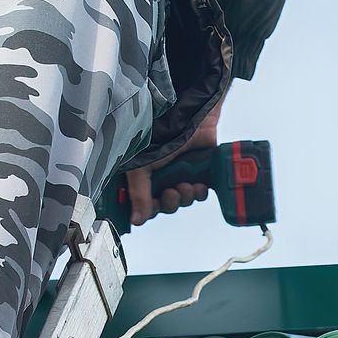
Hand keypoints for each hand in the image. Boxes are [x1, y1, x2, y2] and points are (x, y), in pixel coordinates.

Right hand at [128, 102, 220, 225]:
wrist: (189, 117)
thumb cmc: (160, 133)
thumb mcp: (141, 167)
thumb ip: (139, 195)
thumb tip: (136, 220)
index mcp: (146, 176)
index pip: (147, 204)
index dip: (151, 209)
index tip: (153, 206)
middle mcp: (163, 176)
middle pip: (167, 205)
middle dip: (171, 202)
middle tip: (172, 192)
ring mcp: (183, 173)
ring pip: (185, 200)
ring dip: (186, 197)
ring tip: (187, 185)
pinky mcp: (201, 170)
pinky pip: (202, 192)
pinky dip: (201, 192)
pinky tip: (199, 185)